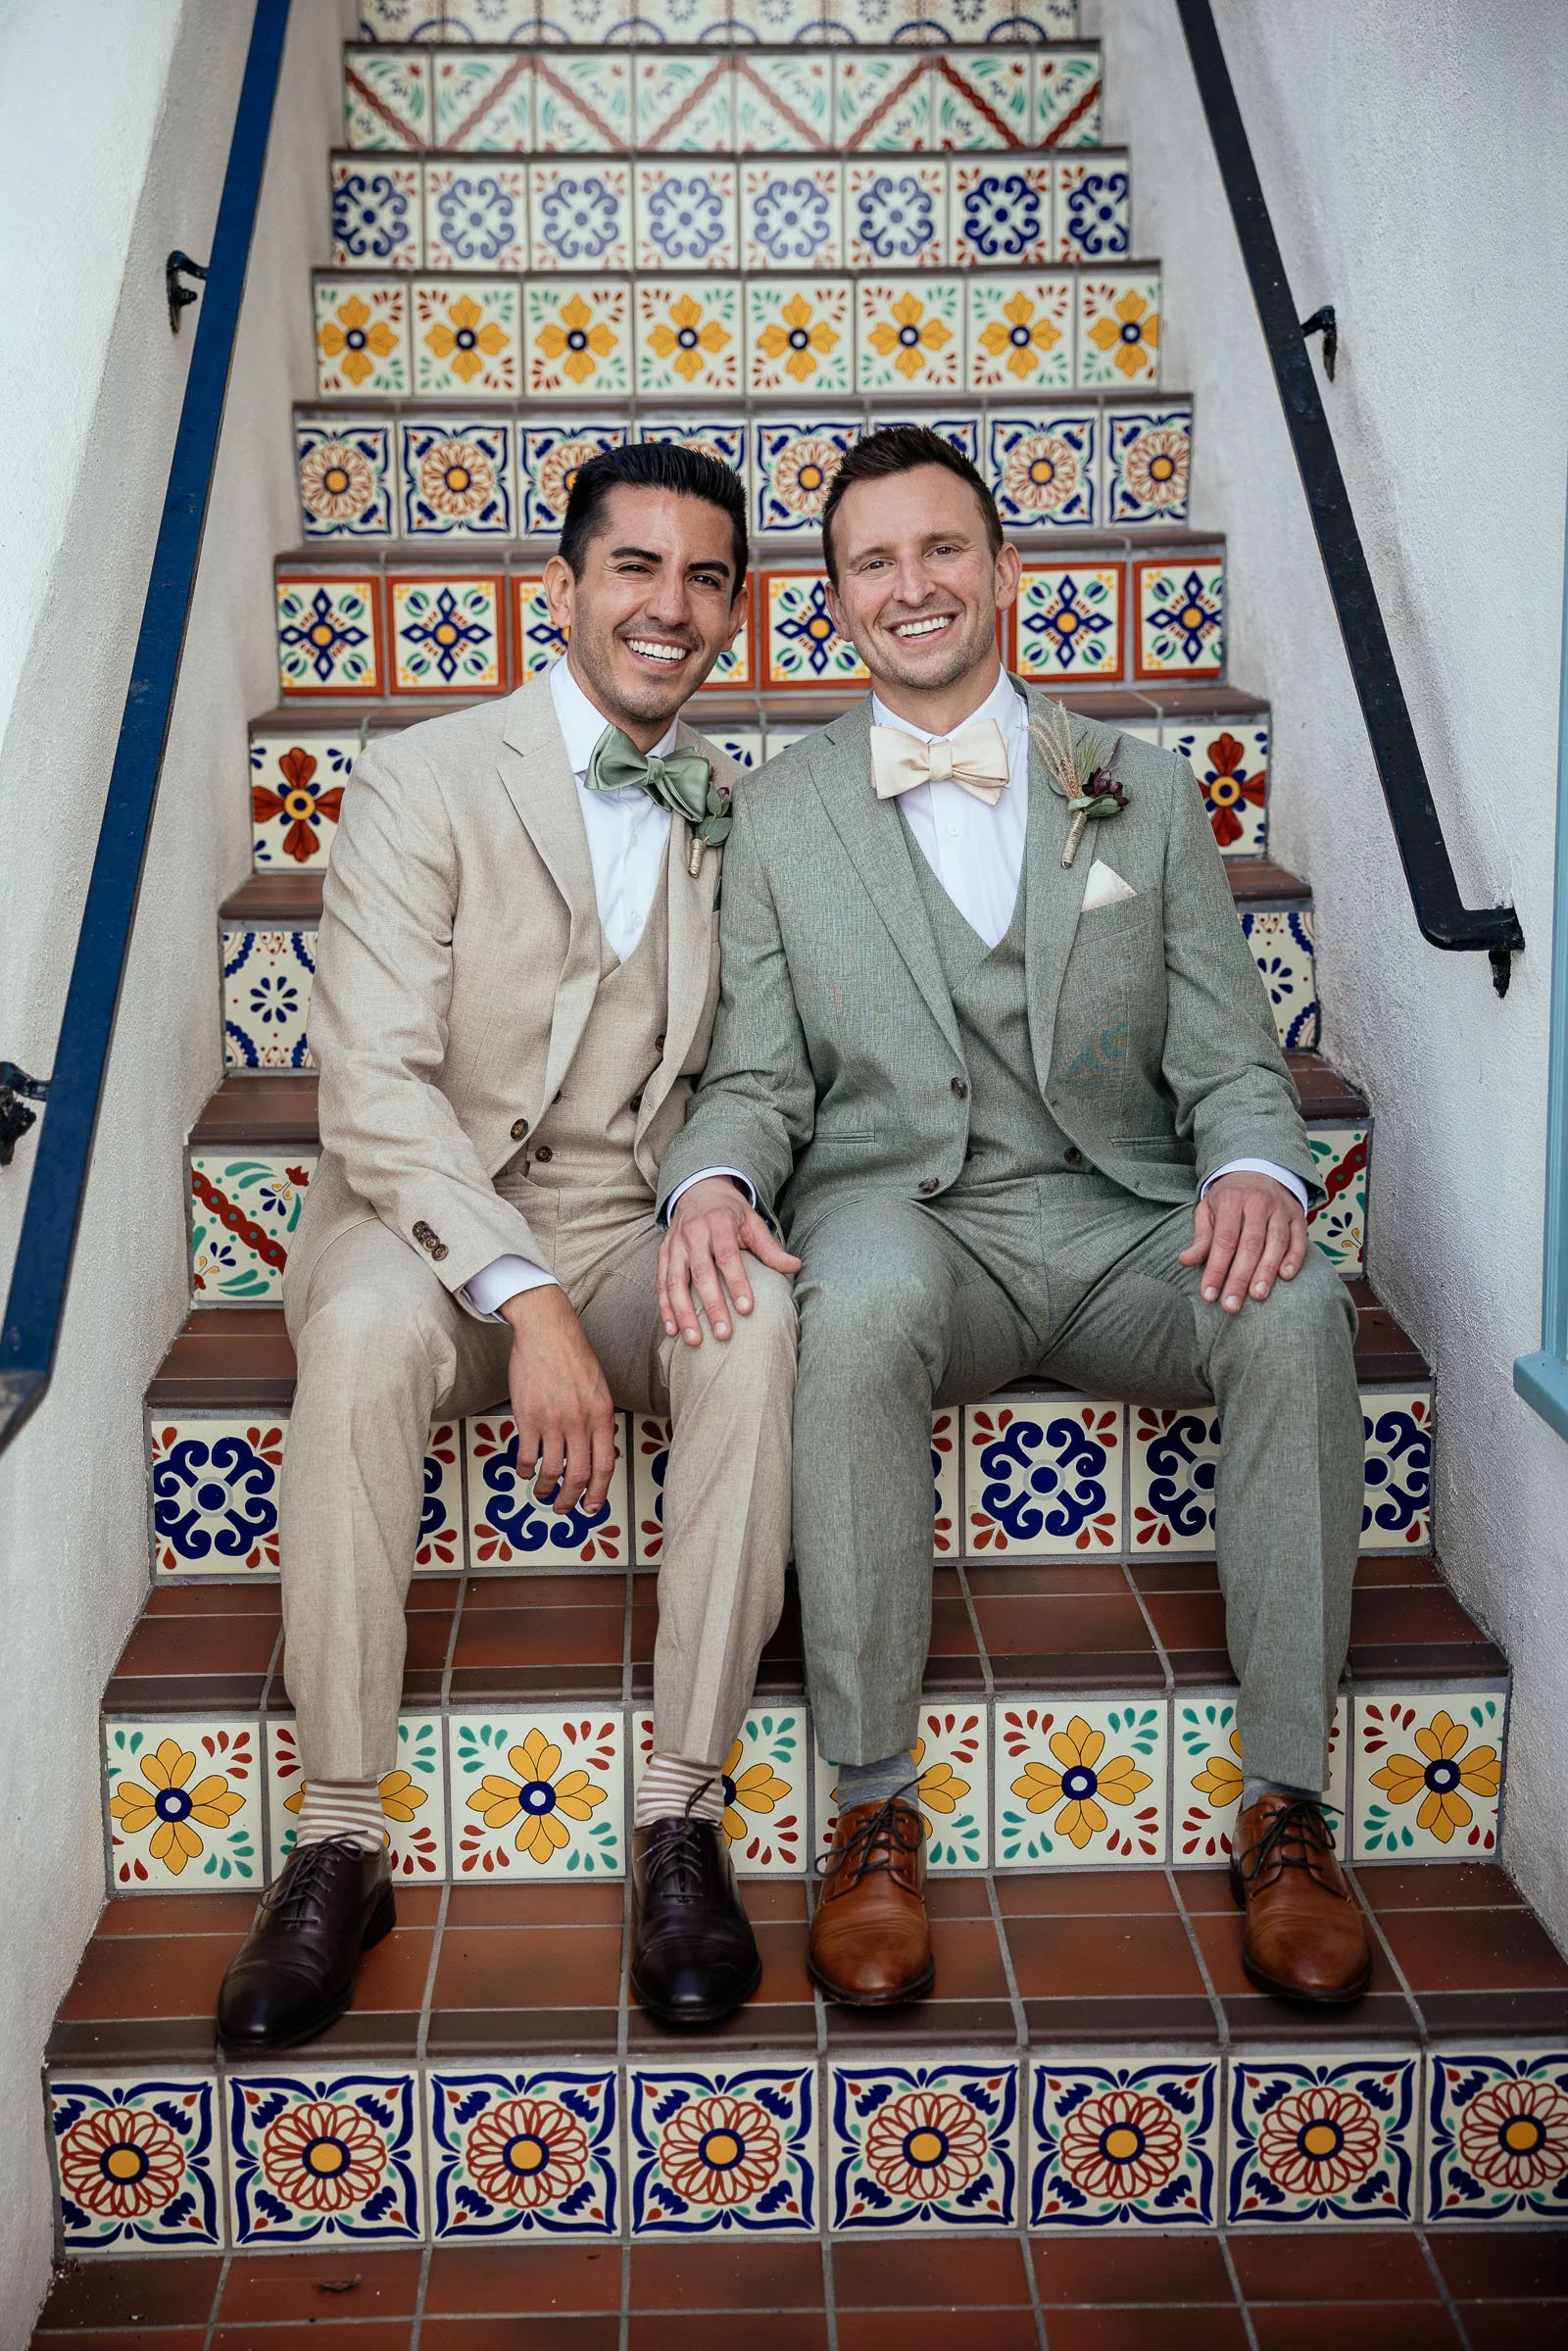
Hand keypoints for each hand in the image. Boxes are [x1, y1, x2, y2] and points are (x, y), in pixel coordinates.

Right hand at [501, 1285, 616, 1514]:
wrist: (547, 1330)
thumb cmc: (573, 1354)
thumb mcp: (599, 1388)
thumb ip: (599, 1420)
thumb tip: (597, 1450)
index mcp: (602, 1415)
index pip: (605, 1465)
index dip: (598, 1492)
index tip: (592, 1506)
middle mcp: (580, 1421)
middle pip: (578, 1475)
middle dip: (571, 1499)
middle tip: (564, 1508)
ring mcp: (553, 1420)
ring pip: (550, 1471)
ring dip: (545, 1489)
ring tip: (541, 1493)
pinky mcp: (528, 1416)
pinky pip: (526, 1455)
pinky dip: (524, 1470)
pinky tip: (523, 1471)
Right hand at [658, 1176, 801, 1345]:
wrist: (699, 1190)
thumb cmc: (730, 1212)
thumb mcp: (752, 1222)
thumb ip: (770, 1248)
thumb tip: (796, 1266)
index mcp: (718, 1223)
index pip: (727, 1256)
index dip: (737, 1283)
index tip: (746, 1309)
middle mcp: (693, 1234)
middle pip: (701, 1273)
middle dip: (712, 1305)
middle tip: (723, 1334)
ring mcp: (674, 1244)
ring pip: (674, 1281)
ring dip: (683, 1313)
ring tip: (695, 1340)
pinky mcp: (663, 1254)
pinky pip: (660, 1283)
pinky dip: (665, 1308)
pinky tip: (672, 1330)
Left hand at [1178, 1172, 1307, 1313]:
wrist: (1258, 1171)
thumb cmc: (1228, 1199)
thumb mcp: (1208, 1211)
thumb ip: (1200, 1237)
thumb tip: (1185, 1261)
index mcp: (1231, 1200)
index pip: (1223, 1240)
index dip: (1216, 1269)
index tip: (1208, 1295)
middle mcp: (1258, 1203)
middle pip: (1250, 1245)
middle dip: (1239, 1277)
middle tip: (1231, 1305)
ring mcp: (1280, 1209)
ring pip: (1276, 1242)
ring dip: (1267, 1271)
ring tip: (1257, 1296)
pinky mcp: (1298, 1216)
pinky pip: (1298, 1239)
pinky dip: (1294, 1258)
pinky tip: (1286, 1276)